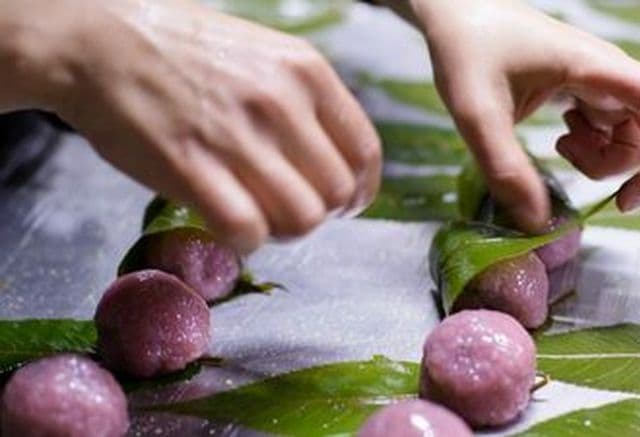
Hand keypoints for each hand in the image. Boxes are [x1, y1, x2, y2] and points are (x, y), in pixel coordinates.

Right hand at [0, 0, 380, 251]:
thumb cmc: (183, 49)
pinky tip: (228, 226)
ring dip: (283, 231)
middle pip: (336, 194)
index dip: (358, 192)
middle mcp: (281, 103)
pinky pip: (248, 231)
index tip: (342, 204)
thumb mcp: (264, 54)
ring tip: (258, 217)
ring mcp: (237, 137)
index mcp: (307, 71)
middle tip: (288, 211)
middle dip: (319, 214)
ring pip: (301, 219)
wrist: (97, 40)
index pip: (365, 153)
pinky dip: (245, 242)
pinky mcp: (192, 168)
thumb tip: (332, 159)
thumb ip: (306, 103)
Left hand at [399, 0, 639, 231]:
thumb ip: (505, 167)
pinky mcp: (587, 93)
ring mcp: (600, 84)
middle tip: (610, 200)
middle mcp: (608, 74)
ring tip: (564, 150)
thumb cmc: (467, 50)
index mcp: (594, 67)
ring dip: (610, 162)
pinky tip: (562, 141)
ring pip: (636, 136)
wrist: (456, 16)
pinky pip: (612, 132)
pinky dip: (596, 151)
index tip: (634, 190)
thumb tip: (537, 223)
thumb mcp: (476, 112)